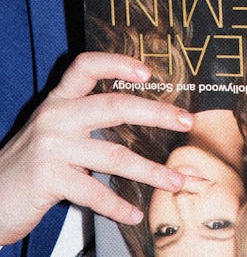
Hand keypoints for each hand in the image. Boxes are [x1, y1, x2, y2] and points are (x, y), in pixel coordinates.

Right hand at [0, 52, 193, 244]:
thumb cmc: (31, 164)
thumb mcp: (54, 130)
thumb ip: (87, 118)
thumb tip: (146, 115)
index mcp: (60, 100)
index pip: (86, 66)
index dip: (117, 63)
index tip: (148, 71)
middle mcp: (56, 117)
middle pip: (115, 106)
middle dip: (157, 114)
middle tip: (186, 121)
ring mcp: (52, 148)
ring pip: (114, 156)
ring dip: (151, 171)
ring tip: (177, 180)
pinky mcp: (49, 180)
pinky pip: (94, 192)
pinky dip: (118, 204)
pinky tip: (135, 211)